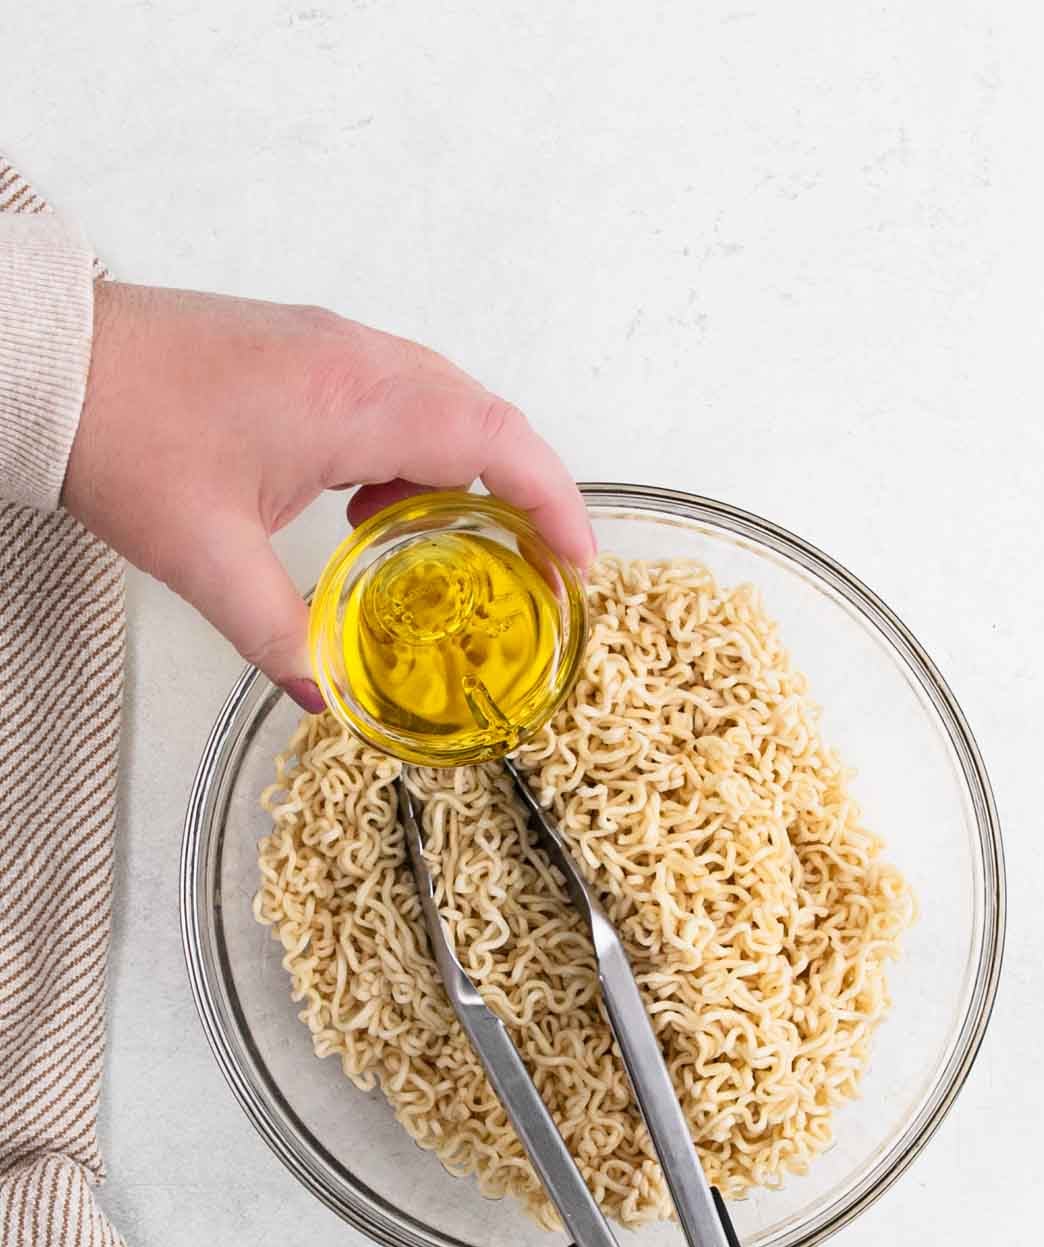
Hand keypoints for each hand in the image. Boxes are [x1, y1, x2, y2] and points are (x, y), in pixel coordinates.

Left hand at [62, 282, 594, 708]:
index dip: (552, 500)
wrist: (54, 361)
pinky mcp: (308, 347)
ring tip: (451, 548)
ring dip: (466, 471)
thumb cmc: (123, 434)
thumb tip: (323, 694)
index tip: (577, 560)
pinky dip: (416, 451)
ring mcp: (333, 344)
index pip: (493, 439)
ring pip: (445, 400)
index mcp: (353, 402)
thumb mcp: (204, 557)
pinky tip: (378, 507)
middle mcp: (359, 358)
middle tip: (536, 568)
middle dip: (524, 492)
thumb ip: (275, 633)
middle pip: (486, 416)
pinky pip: (399, 392)